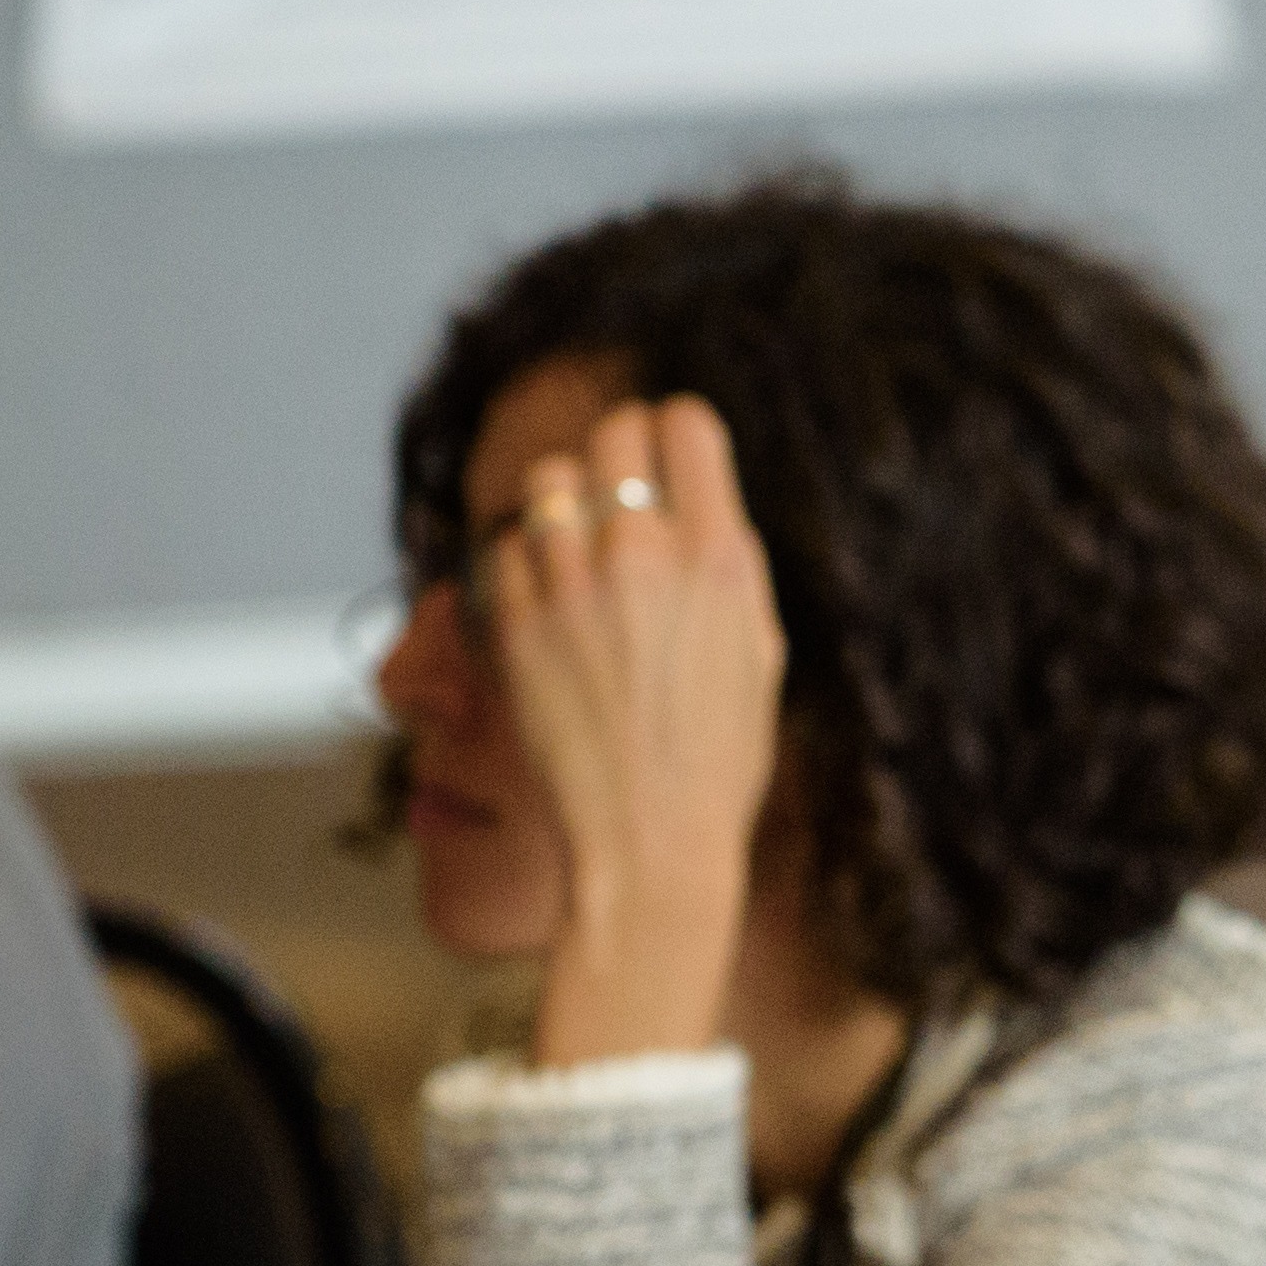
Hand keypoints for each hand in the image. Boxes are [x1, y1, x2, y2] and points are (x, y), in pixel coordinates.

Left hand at [487, 392, 785, 1071]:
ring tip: (576, 549)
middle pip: (613, 433)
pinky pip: (506, 547)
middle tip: (618, 493)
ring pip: (548, 480)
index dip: (675, 431)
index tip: (669, 456)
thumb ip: (728, 565)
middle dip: (618, 454)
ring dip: (563, 504)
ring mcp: (573, 587)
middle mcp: (645, 557)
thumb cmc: (717, 762)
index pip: (686, 422)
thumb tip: (700, 501)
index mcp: (720, 560)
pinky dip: (523, 562)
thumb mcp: (760, 652)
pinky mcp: (516, 623)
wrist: (650, 843)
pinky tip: (546, 601)